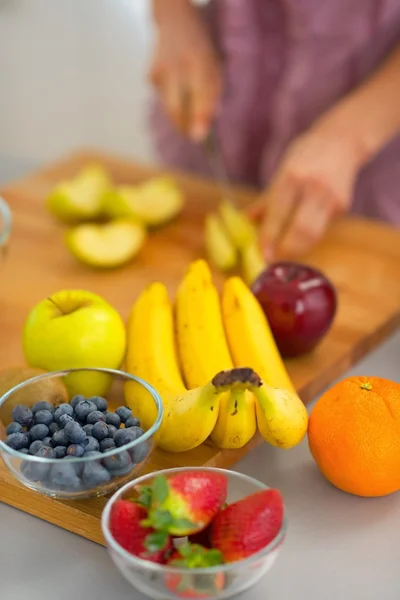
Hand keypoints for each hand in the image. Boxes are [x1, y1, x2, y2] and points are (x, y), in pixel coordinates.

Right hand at [149, 0, 221, 140]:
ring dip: (179, 113)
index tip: (199, 138)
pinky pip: (163, 98)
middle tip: (191, 135)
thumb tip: (204, 128)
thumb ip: (212, 96)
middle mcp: (176, 66)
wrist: (174, 22)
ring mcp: (160, 70)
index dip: (199, 118)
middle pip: (176, 108)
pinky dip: (171, 98)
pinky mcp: (150, 75)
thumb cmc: (200, 49)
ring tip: (187, 97)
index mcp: (198, 62)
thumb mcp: (214, 68)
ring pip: (169, 106)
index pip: (199, 95)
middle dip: (183, 126)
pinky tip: (175, 83)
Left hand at [248, 107, 366, 259]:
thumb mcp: (282, 170)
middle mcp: (313, 187)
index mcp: (292, 177)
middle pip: (301, 231)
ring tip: (284, 250)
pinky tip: (302, 231)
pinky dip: (309, 234)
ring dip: (297, 248)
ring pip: (314, 235)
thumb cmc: (306, 154)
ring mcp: (331, 198)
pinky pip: (322, 227)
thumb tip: (246, 221)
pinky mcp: (342, 205)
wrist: (343, 140)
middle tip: (273, 258)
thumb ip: (266, 200)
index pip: (278, 215)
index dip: (269, 238)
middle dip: (285, 250)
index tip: (261, 253)